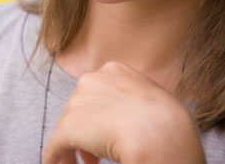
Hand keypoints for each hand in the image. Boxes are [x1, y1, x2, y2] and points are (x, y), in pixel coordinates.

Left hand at [41, 61, 205, 163]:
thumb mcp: (156, 101)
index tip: (109, 133)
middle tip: (95, 156)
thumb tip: (131, 119)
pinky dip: (57, 159)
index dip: (101, 116)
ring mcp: (78, 103)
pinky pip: (55, 148)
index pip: (98, 93)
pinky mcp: (68, 128)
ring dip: (74, 149)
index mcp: (114, 71)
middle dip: (86, 133)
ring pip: (67, 129)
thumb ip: (135, 102)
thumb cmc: (170, 123)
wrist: (161, 134)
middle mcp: (92, 80)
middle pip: (80, 110)